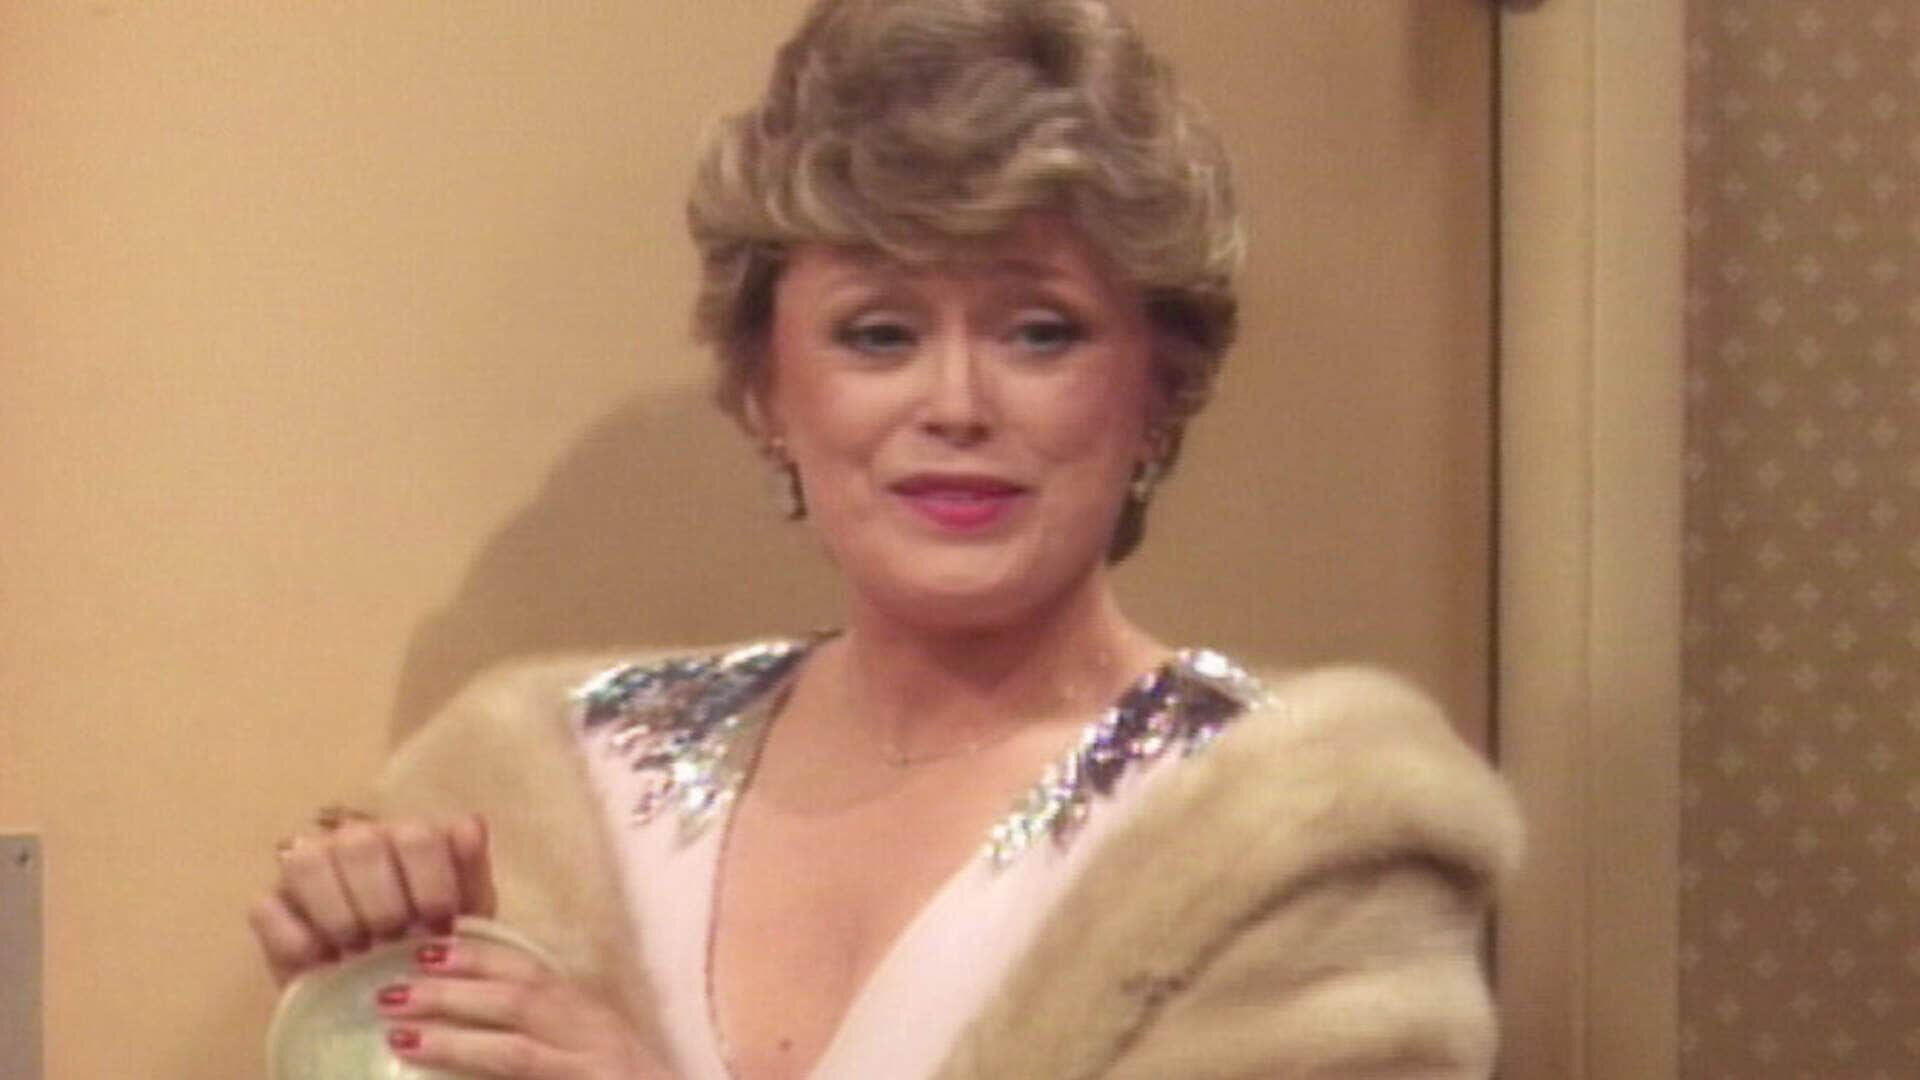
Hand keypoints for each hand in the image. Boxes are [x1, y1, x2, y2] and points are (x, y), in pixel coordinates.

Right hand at [248, 812, 495, 985]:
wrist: (390, 998)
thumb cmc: (434, 946)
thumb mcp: (467, 916)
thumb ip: (472, 871)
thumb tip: (469, 826)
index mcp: (407, 834)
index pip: (416, 835)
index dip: (431, 885)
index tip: (438, 926)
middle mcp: (354, 837)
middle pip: (359, 843)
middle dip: (384, 903)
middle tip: (395, 941)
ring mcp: (304, 867)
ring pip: (308, 862)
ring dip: (339, 914)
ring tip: (358, 953)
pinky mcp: (268, 906)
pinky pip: (267, 907)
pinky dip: (296, 939)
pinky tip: (323, 964)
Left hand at [378, 937, 668, 1078]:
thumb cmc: (628, 1078)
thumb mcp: (590, 1045)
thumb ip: (546, 1028)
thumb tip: (475, 1007)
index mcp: (590, 1014)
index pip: (532, 970)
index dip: (478, 955)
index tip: (425, 946)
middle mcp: (594, 1036)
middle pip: (522, 1000)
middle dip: (455, 991)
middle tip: (391, 990)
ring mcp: (591, 1070)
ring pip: (517, 1054)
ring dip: (457, 1044)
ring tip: (402, 1038)